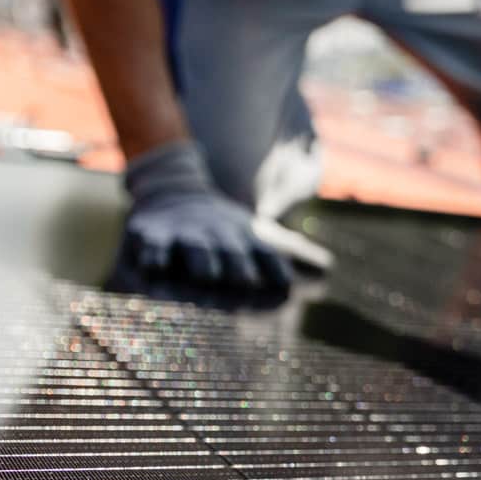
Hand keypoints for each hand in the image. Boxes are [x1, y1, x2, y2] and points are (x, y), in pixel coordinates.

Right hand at [107, 139, 329, 305]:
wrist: (173, 190)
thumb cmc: (223, 228)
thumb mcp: (256, 234)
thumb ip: (290, 253)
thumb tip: (328, 267)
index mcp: (246, 239)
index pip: (268, 256)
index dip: (276, 270)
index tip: (286, 289)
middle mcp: (219, 238)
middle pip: (233, 254)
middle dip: (240, 267)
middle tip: (246, 282)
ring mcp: (186, 235)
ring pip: (196, 250)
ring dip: (203, 261)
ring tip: (207, 274)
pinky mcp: (152, 235)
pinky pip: (153, 246)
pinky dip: (156, 254)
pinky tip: (157, 265)